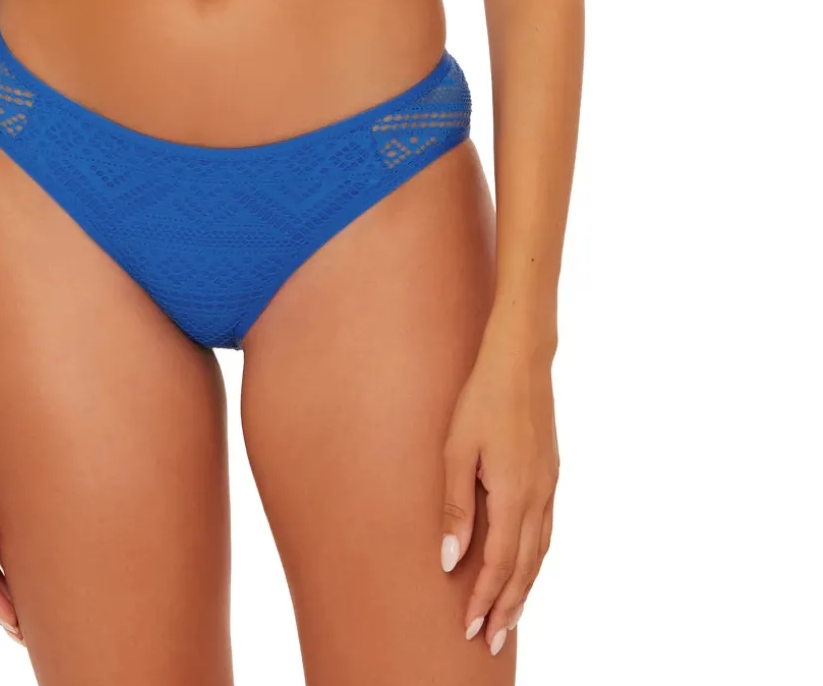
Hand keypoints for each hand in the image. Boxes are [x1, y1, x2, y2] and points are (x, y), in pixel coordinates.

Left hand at [439, 331, 558, 655]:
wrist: (521, 360)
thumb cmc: (481, 399)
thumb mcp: (457, 451)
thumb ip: (455, 507)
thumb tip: (451, 560)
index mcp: (514, 495)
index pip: (499, 564)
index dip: (485, 599)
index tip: (471, 628)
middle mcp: (538, 498)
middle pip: (525, 568)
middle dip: (507, 607)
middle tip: (491, 641)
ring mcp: (549, 487)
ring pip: (540, 553)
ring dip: (525, 589)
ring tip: (509, 616)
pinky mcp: (551, 475)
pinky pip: (547, 531)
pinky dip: (536, 560)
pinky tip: (527, 567)